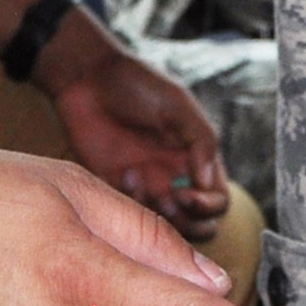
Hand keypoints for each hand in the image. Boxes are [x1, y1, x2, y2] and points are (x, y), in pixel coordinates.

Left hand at [33, 8, 229, 242]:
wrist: (88, 77)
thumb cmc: (137, 84)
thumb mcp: (176, 104)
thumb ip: (200, 140)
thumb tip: (207, 183)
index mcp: (194, 159)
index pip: (217, 200)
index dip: (209, 206)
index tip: (188, 194)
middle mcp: (173, 178)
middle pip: (195, 225)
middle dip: (188, 224)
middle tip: (169, 200)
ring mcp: (144, 186)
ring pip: (163, 228)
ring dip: (159, 219)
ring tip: (146, 187)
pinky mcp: (114, 189)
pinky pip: (128, 216)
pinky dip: (131, 204)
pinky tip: (125, 175)